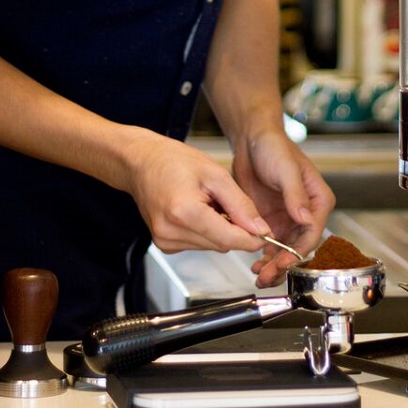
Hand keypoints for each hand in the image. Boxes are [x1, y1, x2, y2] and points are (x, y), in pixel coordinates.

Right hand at [120, 128, 278, 255]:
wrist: (140, 162)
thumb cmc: (173, 160)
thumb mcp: (215, 174)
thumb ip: (240, 204)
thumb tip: (260, 229)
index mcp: (184, 212)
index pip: (230, 239)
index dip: (253, 238)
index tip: (267, 233)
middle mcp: (171, 232)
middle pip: (222, 245)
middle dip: (235, 229)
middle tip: (231, 203)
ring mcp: (165, 241)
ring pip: (212, 246)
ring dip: (220, 229)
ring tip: (210, 203)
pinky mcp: (165, 245)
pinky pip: (198, 244)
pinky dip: (206, 230)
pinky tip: (199, 211)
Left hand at [230, 127, 334, 287]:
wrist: (251, 141)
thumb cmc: (274, 147)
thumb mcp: (286, 169)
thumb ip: (295, 194)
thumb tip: (305, 218)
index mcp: (317, 200)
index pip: (312, 232)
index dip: (297, 251)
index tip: (283, 262)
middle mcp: (304, 213)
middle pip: (298, 247)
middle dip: (284, 264)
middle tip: (268, 275)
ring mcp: (286, 219)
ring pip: (283, 250)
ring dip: (273, 265)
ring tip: (260, 275)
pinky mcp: (269, 220)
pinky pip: (268, 244)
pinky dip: (262, 256)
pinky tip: (254, 263)